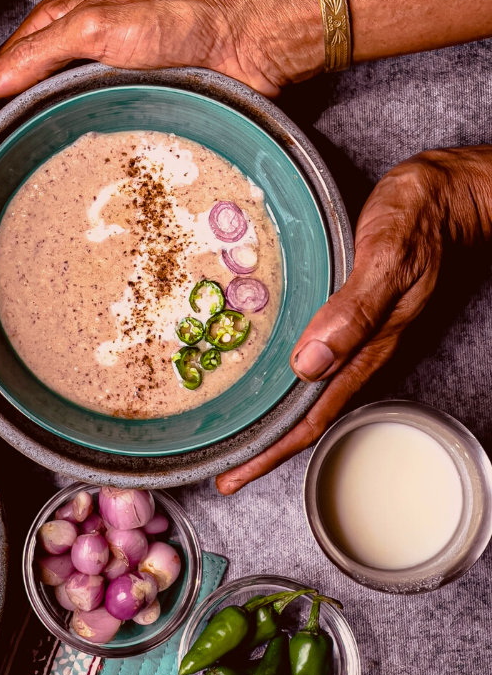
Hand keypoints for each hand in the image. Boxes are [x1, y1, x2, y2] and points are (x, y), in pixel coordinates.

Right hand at [0, 0, 323, 189]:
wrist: (248, 36)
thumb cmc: (179, 16)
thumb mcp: (96, 26)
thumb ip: (36, 53)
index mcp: (54, 30)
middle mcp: (71, 61)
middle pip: (12, 111)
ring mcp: (100, 90)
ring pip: (45, 130)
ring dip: (19, 160)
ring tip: (0, 199)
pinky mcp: (129, 113)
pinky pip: (85, 142)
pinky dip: (62, 163)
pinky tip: (55, 187)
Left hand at [217, 146, 491, 493]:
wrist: (451, 196)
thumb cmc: (419, 222)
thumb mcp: (386, 260)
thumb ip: (354, 311)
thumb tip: (308, 363)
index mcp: (368, 347)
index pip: (313, 415)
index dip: (273, 451)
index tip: (234, 478)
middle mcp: (360, 348)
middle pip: (307, 413)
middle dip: (265, 448)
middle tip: (224, 473)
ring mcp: (357, 332)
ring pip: (309, 388)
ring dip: (272, 416)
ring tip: (235, 435)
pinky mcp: (352, 310)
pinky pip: (315, 356)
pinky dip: (285, 376)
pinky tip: (267, 374)